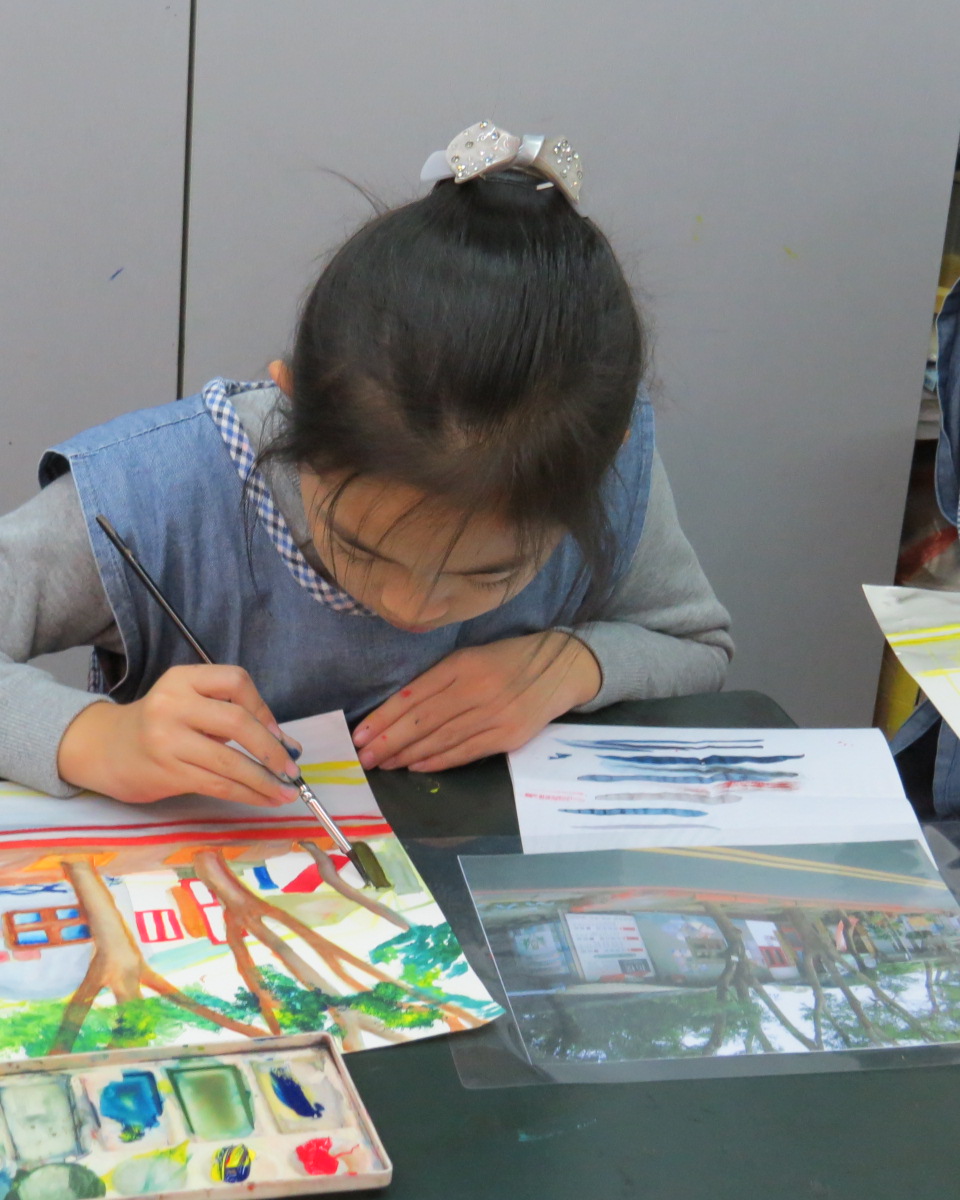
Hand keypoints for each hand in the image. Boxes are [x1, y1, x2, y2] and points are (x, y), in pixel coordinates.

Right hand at [57, 664, 302, 806]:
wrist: (105, 749)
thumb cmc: (160, 725)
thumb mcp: (190, 704)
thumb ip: (234, 715)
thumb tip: (289, 745)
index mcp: (182, 678)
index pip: (235, 681)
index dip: (263, 708)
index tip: (279, 734)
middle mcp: (173, 704)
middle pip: (237, 722)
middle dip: (271, 749)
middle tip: (291, 769)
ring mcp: (166, 739)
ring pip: (229, 761)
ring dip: (264, 780)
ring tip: (286, 793)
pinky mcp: (166, 771)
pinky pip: (216, 784)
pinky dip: (246, 793)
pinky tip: (263, 798)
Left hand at [352, 632, 601, 772]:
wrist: (561, 668)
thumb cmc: (506, 660)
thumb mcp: (470, 657)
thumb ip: (438, 680)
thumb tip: (398, 711)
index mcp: (462, 664)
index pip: (414, 695)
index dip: (384, 717)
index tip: (360, 734)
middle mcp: (476, 689)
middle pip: (423, 721)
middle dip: (388, 741)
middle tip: (363, 757)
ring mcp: (494, 714)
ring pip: (441, 739)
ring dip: (407, 755)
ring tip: (383, 765)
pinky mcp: (509, 735)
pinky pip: (466, 752)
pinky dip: (438, 761)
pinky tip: (416, 767)